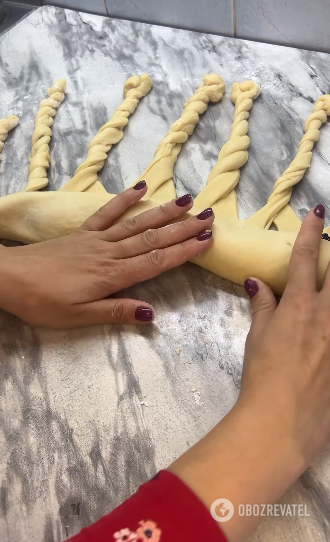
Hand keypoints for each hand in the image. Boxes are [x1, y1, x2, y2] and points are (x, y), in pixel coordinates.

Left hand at [0, 181, 213, 327]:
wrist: (8, 277)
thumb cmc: (43, 302)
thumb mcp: (79, 316)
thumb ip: (116, 311)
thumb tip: (151, 313)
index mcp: (111, 275)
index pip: (156, 262)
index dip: (183, 251)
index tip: (206, 240)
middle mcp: (110, 253)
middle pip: (152, 239)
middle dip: (182, 229)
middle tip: (209, 217)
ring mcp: (96, 239)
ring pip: (136, 224)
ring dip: (163, 212)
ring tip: (187, 200)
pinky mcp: (83, 232)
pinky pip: (107, 213)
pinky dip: (124, 199)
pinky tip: (140, 188)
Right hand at [169, 205, 329, 541]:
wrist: (281, 421)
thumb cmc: (263, 376)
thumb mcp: (257, 338)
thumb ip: (262, 306)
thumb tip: (256, 282)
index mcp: (299, 306)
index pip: (305, 259)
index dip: (309, 232)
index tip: (316, 213)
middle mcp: (327, 314)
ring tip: (325, 295)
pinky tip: (325, 328)